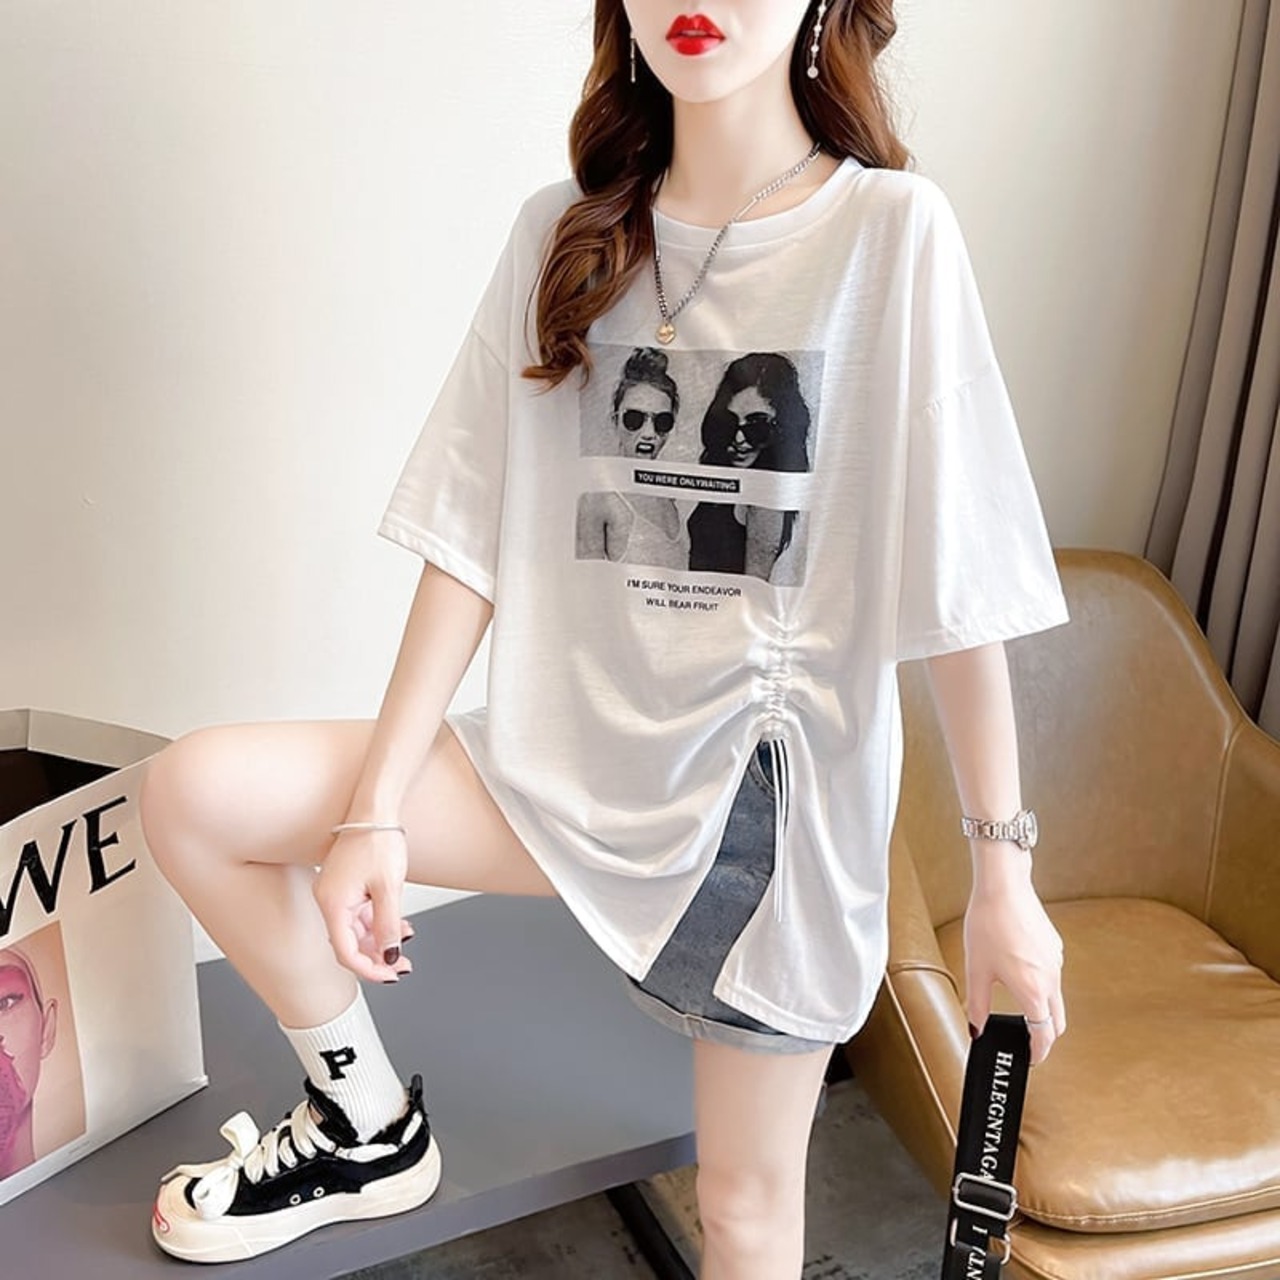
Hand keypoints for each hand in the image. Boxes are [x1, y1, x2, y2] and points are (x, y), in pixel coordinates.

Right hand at [312, 830, 414, 983]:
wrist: (377, 808)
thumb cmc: (378, 839)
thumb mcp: (389, 888)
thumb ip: (388, 926)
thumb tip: (390, 955)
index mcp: (332, 902)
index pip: (345, 950)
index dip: (368, 968)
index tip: (389, 975)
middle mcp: (329, 899)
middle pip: (350, 942)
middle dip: (377, 956)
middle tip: (401, 966)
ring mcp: (337, 892)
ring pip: (356, 928)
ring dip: (380, 938)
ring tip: (405, 942)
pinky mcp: (346, 885)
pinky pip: (360, 913)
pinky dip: (378, 921)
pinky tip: (398, 924)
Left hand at [963, 869, 1065, 1064]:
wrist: (1004, 887)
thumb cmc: (988, 925)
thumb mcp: (976, 969)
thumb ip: (977, 1005)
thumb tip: (976, 1029)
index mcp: (1033, 991)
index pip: (1043, 1035)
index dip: (1037, 1052)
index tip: (1030, 1059)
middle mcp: (1051, 980)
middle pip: (1056, 1022)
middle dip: (1044, 1036)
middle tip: (1026, 1041)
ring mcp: (1056, 962)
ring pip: (1056, 998)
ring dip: (1043, 1009)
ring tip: (1020, 1008)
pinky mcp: (1055, 947)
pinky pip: (1052, 975)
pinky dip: (1042, 985)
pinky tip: (1019, 972)